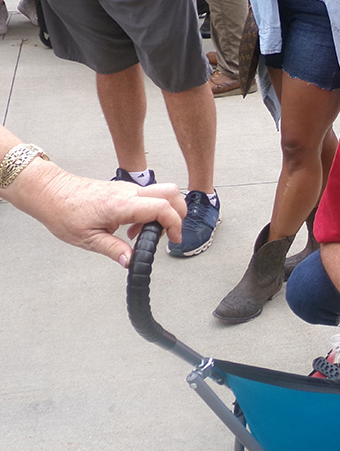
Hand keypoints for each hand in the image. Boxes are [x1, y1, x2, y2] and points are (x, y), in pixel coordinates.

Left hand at [18, 161, 186, 266]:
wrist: (49, 192)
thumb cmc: (64, 211)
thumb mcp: (88, 239)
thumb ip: (114, 250)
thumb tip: (132, 261)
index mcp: (122, 204)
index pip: (162, 208)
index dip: (174, 224)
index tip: (173, 239)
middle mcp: (129, 192)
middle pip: (170, 193)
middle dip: (179, 213)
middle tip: (172, 233)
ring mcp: (127, 189)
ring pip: (161, 192)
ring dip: (165, 211)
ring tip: (148, 233)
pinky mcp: (123, 190)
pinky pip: (148, 196)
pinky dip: (152, 210)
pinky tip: (135, 228)